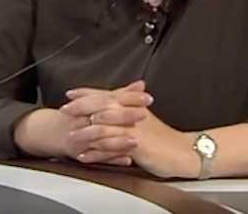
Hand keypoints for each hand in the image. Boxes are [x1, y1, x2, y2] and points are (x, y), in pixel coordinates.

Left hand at [61, 83, 198, 178]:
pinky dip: (96, 152)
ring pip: (104, 127)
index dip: (87, 93)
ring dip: (84, 131)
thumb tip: (120, 95)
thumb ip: (131, 105)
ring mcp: (133, 129)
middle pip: (102, 106)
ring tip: (70, 135)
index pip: (106, 94)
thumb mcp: (146, 117)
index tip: (71, 93)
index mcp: (133, 105)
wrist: (183, 151)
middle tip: (65, 109)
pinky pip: (111, 148)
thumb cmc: (164, 137)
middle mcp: (131, 114)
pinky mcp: (135, 145)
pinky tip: (85, 155)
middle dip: (81, 107)